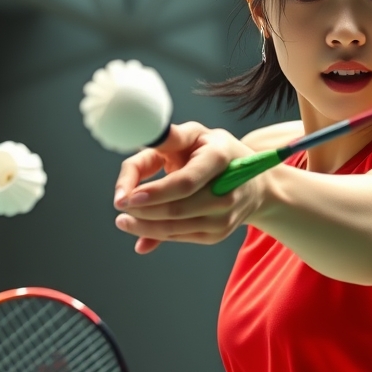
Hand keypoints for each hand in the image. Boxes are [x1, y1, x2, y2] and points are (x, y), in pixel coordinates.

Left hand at [113, 122, 263, 253]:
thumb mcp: (195, 134)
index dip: (155, 192)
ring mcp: (225, 217)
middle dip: (143, 212)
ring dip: (145, 227)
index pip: (185, 183)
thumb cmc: (213, 152)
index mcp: (220, 158)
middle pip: (178, 209)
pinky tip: (140, 230)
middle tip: (119, 209)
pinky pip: (181, 237)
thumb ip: (169, 138)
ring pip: (177, 228)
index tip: (127, 197)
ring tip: (123, 221)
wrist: (252, 183)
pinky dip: (158, 235)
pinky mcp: (219, 233)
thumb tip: (146, 140)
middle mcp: (227, 192)